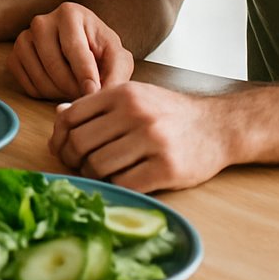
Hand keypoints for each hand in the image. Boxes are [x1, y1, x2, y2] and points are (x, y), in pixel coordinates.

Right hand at [8, 2, 133, 99]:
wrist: (83, 47)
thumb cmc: (101, 50)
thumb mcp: (117, 58)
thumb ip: (115, 75)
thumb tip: (95, 94)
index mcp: (69, 13)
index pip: (74, 49)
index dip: (85, 75)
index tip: (93, 93)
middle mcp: (41, 21)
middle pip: (54, 65)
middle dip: (73, 87)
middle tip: (86, 95)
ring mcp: (23, 38)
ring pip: (40, 78)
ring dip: (60, 92)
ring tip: (74, 88)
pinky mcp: (14, 55)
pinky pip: (27, 86)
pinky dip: (45, 94)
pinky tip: (58, 86)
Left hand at [50, 82, 233, 191]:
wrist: (218, 126)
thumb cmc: (169, 113)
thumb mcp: (133, 97)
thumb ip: (97, 105)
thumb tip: (60, 114)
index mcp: (123, 93)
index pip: (71, 116)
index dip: (60, 136)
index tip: (61, 148)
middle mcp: (136, 113)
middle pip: (80, 143)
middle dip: (72, 159)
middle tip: (78, 165)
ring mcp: (153, 141)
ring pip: (98, 165)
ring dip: (93, 175)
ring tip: (100, 174)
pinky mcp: (167, 168)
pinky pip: (124, 183)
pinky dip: (116, 185)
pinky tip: (122, 180)